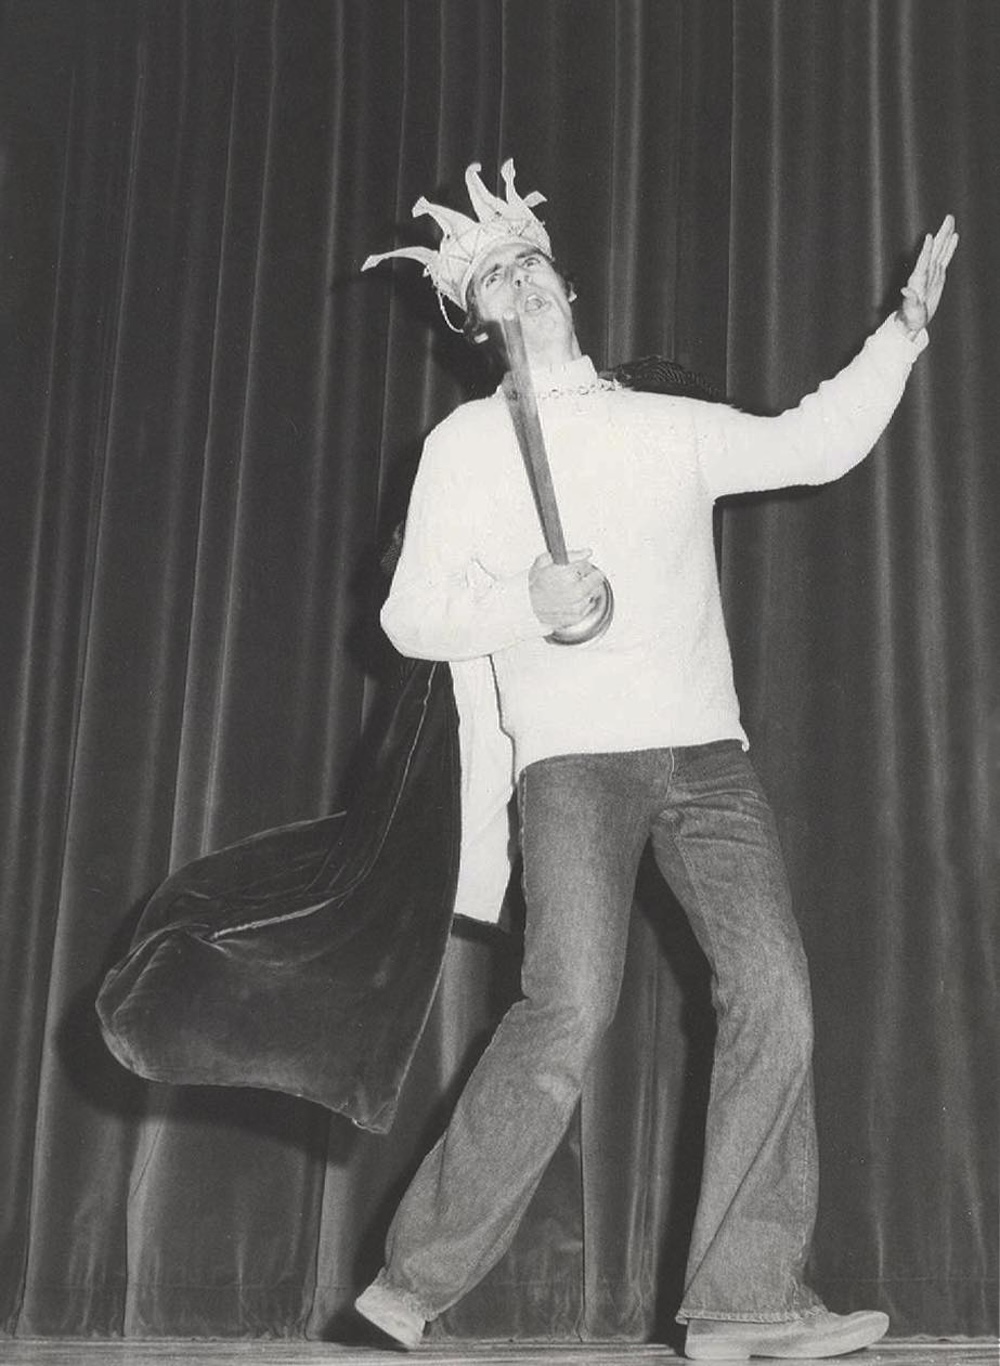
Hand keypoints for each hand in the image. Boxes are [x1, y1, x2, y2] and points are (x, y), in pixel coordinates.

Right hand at [529, 550, 605, 629]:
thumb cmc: (532, 584)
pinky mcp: (577, 617)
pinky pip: (588, 606)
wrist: (525, 606)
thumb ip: (569, 555)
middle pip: (597, 580)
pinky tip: (569, 600)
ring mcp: (577, 606)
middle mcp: (575, 592)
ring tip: (570, 589)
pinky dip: (582, 602)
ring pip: (594, 592)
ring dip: (586, 589)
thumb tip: (586, 552)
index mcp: (567, 576)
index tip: (576, 566)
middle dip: (589, 575)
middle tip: (578, 576)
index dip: (582, 564)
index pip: (587, 565)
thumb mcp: (544, 561)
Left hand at [896, 214, 958, 334]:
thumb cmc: (910, 316)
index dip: (926, 249)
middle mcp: (925, 271)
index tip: (929, 237)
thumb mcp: (911, 309)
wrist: (913, 319)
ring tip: (951, 221)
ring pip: (940, 250)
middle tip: (948, 218)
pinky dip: (950, 247)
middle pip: (935, 249)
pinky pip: (945, 257)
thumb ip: (910, 298)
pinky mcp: (938, 274)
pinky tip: (954, 237)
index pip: (923, 261)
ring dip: (946, 235)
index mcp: (918, 279)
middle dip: (942, 234)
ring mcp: (932, 271)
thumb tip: (905, 290)